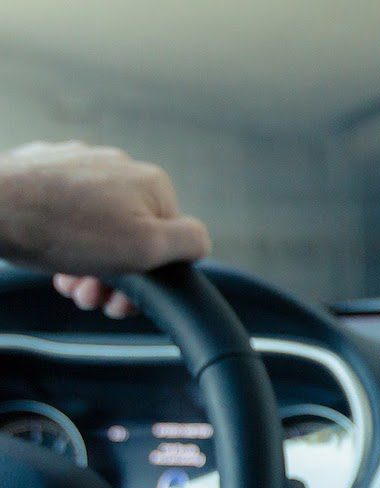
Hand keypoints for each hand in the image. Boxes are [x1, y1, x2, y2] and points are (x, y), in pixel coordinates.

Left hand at [0, 141, 209, 316]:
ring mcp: (81, 164)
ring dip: (89, 262)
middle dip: (116, 274)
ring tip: (68, 281)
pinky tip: (51, 254)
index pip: (171, 240)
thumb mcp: (146, 248)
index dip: (150, 278)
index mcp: (152, 184)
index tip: (122, 300)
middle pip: (133, 233)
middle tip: (90, 297)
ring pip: (99, 225)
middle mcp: (121, 166)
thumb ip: (189, 243)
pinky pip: (68, 211)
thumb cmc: (63, 231)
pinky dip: (64, 238)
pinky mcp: (47, 168)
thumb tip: (201, 242)